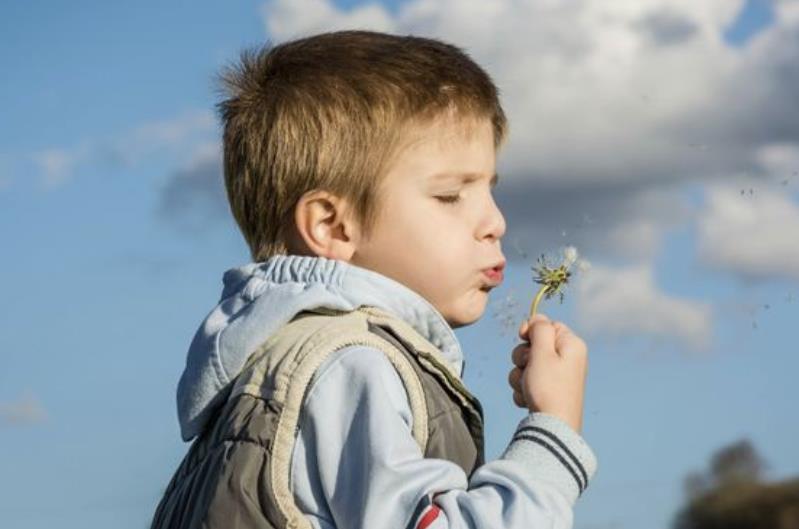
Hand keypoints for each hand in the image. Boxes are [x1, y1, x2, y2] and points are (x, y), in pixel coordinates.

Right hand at [507, 313, 587, 433]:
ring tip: (528, 388)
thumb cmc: (549, 388)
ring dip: (520, 376)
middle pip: (533, 345)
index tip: (522, 338)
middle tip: (528, 369)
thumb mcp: (543, 352)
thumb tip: (538, 318)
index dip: (531, 331)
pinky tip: (528, 399)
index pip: (547, 325)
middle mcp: (567, 358)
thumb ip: (540, 329)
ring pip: (526, 365)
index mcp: (571, 345)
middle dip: (522, 357)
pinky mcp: (549, 391)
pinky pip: (528, 382)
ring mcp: (558, 376)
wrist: (552, 428)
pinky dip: (523, 389)